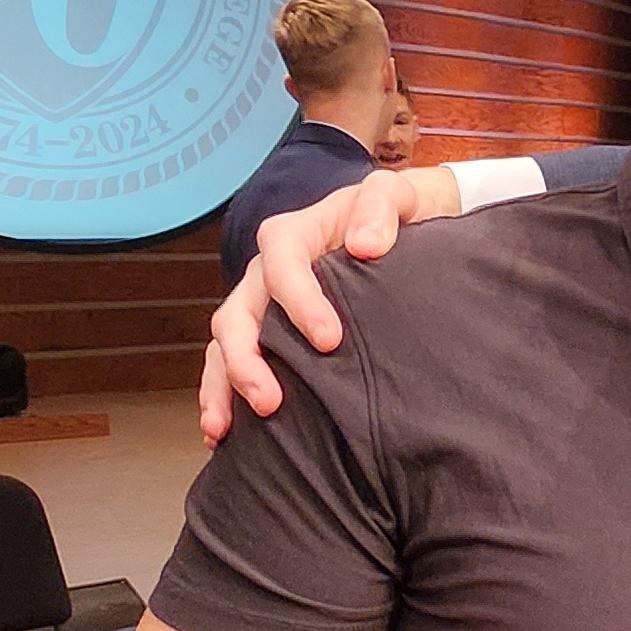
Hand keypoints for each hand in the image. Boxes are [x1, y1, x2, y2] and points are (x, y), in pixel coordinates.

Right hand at [200, 166, 459, 440]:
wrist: (408, 229)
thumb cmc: (399, 213)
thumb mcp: (398, 193)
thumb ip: (381, 207)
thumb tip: (366, 245)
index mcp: (293, 235)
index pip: (281, 264)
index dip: (299, 301)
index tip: (329, 340)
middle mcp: (266, 272)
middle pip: (237, 313)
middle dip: (245, 359)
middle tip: (270, 401)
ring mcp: (262, 306)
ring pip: (224, 345)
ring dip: (222, 386)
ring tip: (224, 429)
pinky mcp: (270, 335)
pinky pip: (232, 364)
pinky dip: (225, 397)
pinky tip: (226, 437)